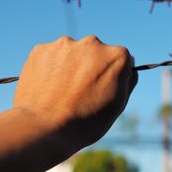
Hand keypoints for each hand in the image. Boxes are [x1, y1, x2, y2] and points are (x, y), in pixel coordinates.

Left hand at [13, 35, 137, 151]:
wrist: (44, 128)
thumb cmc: (87, 121)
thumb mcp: (118, 105)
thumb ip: (128, 81)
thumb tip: (129, 68)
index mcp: (117, 56)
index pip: (122, 59)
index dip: (114, 75)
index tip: (104, 89)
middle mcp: (93, 43)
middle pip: (97, 52)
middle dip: (93, 67)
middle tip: (82, 91)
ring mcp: (65, 44)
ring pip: (73, 53)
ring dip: (72, 66)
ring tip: (64, 91)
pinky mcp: (42, 49)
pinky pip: (53, 56)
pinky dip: (52, 68)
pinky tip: (50, 87)